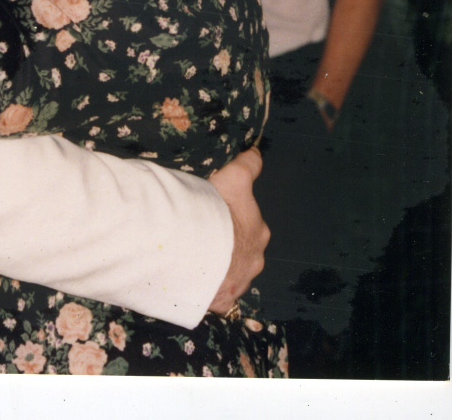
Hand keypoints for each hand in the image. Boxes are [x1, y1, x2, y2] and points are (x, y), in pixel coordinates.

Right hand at [207, 148, 269, 313]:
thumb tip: (256, 151)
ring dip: (218, 266)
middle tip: (205, 235)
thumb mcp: (234, 178)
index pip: (250, 223)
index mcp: (258, 232)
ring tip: (196, 257)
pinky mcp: (223, 301)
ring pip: (230, 273)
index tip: (218, 215)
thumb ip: (247, 165)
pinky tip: (193, 279)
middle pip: (242, 251)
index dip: (234, 219)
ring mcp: (239, 283)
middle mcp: (255, 260)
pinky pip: (215, 294)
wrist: (197, 250)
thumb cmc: (218, 212)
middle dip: (229, 245)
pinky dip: (207, 287)